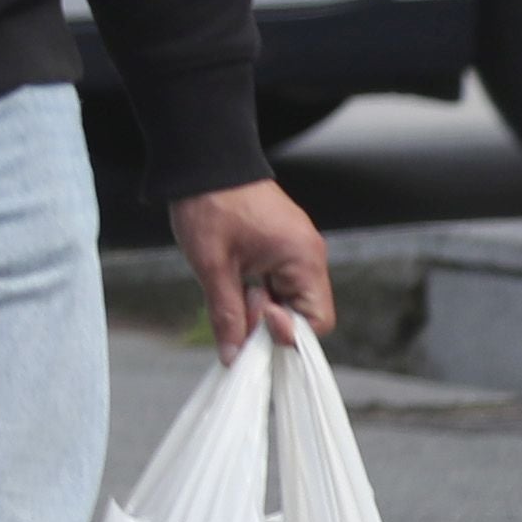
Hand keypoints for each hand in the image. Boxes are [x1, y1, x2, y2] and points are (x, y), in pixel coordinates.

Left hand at [173, 176, 334, 354]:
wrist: (204, 163)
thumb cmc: (210, 207)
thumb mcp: (213, 268)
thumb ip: (227, 315)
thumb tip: (234, 357)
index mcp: (303, 259)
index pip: (317, 322)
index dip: (286, 334)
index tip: (252, 325)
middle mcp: (309, 255)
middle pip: (304, 312)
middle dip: (270, 321)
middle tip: (237, 305)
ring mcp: (297, 249)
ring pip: (289, 298)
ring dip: (262, 305)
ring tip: (232, 286)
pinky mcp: (283, 245)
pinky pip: (280, 281)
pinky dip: (260, 289)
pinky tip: (235, 279)